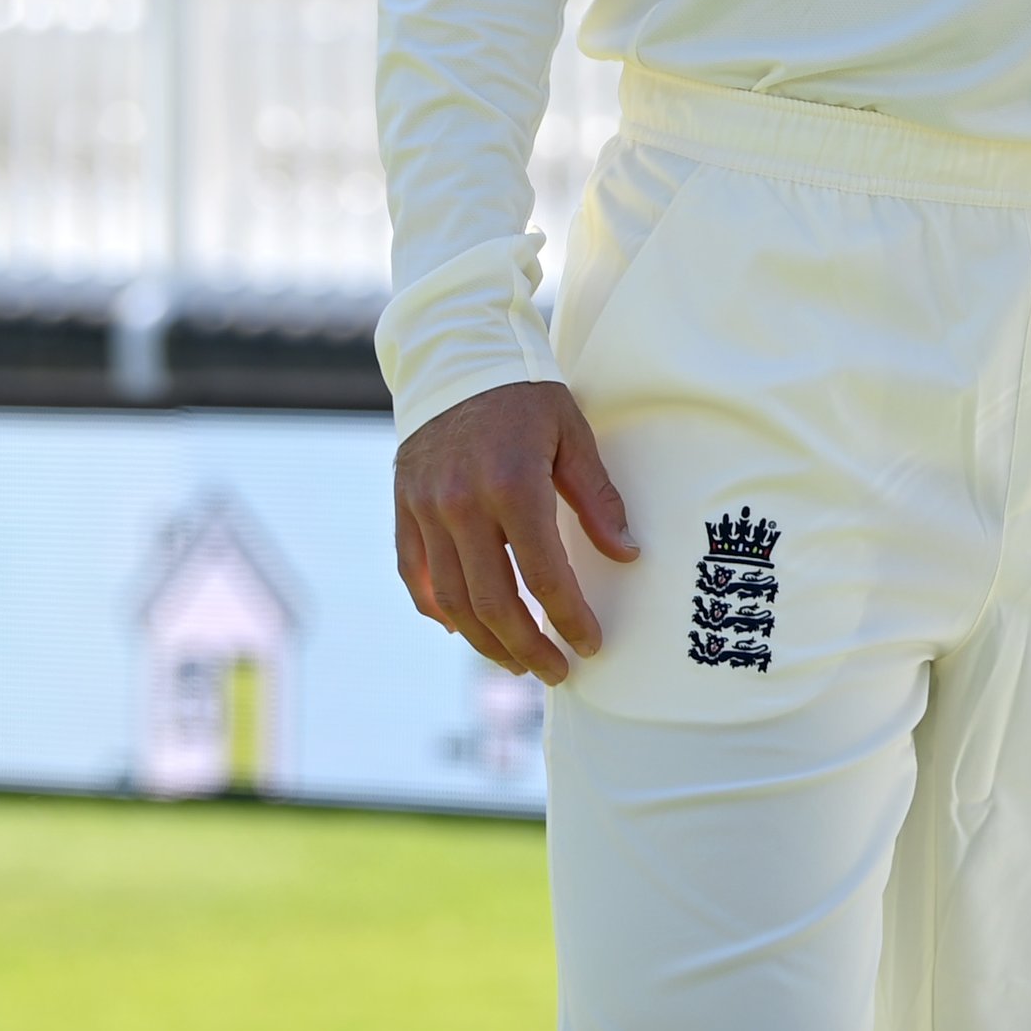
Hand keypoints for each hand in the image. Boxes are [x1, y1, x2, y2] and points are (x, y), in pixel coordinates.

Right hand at [392, 379, 634, 682]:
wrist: (456, 359)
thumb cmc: (527, 395)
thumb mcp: (574, 435)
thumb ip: (598, 499)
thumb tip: (627, 555)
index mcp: (511, 485)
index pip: (542, 575)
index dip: (567, 618)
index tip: (590, 644)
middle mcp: (460, 505)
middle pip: (492, 602)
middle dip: (527, 647)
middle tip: (557, 671)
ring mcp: (424, 511)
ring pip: (451, 600)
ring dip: (485, 641)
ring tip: (517, 663)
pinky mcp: (403, 511)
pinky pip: (416, 576)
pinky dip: (439, 610)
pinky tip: (463, 630)